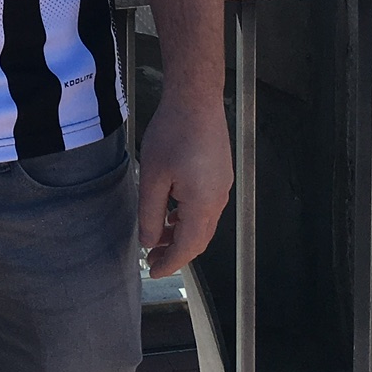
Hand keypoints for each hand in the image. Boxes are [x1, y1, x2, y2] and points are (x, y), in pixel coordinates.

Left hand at [136, 96, 232, 278]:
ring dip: (181, 234)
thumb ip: (150, 214)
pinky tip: (172, 213)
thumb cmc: (172, 132)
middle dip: (176, 252)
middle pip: (199, 238)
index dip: (171, 263)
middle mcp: (218, 199)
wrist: (196, 99)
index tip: (154, 272)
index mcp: (203, 204)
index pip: (188, 247)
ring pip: (203, 223)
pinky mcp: (220, 174)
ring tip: (157, 237)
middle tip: (152, 259)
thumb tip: (149, 241)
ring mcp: (222, 186)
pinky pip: (206, 206)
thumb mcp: (152, 176)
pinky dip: (189, 217)